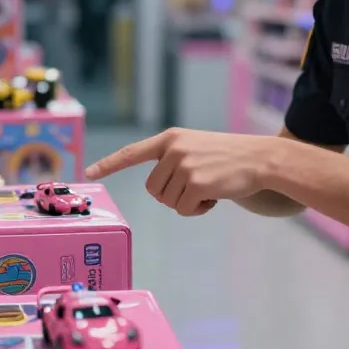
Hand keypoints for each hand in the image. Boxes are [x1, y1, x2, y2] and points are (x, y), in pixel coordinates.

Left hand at [85, 128, 272, 216]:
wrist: (260, 158)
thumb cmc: (229, 156)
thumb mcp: (196, 147)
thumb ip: (174, 159)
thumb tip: (159, 188)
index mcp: (171, 138)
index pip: (132, 152)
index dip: (109, 164)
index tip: (88, 172)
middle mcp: (173, 149)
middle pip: (153, 189)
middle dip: (171, 196)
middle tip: (196, 188)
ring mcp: (184, 166)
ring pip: (167, 201)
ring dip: (187, 203)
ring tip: (209, 188)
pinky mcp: (195, 183)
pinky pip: (184, 209)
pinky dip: (198, 210)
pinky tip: (215, 197)